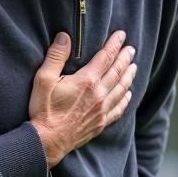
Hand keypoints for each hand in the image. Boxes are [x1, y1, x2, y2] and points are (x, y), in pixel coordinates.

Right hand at [29, 31, 136, 167]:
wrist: (48, 141)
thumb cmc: (44, 110)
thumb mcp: (43, 79)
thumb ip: (55, 56)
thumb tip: (65, 36)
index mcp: (87, 81)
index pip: (106, 57)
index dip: (114, 44)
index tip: (122, 35)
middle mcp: (99, 94)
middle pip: (117, 72)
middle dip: (125, 58)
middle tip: (131, 49)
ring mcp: (102, 110)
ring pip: (121, 89)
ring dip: (128, 76)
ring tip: (134, 66)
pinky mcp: (101, 123)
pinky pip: (119, 109)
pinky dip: (125, 99)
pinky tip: (128, 94)